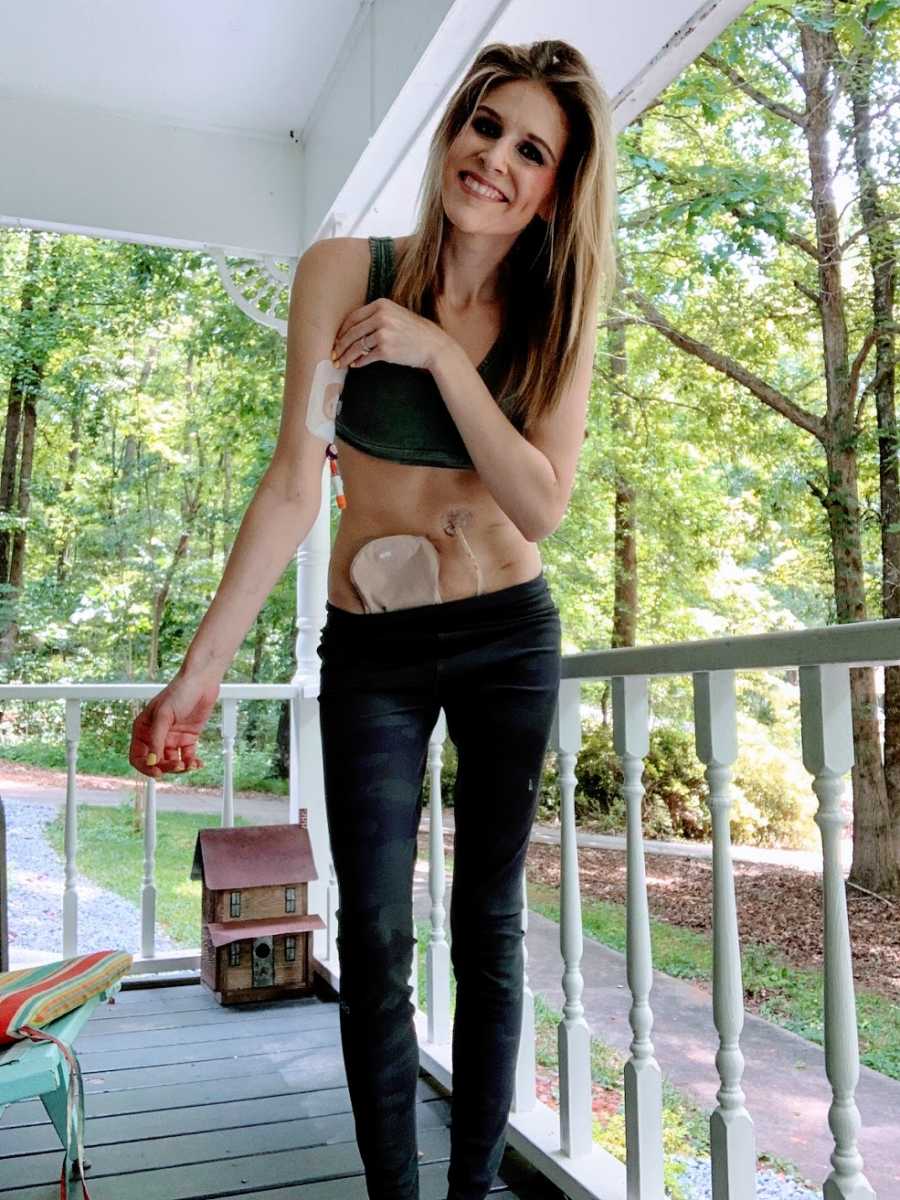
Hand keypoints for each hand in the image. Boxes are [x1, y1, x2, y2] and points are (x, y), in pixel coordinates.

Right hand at [128, 671, 219, 778]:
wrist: (202, 682)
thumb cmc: (180, 691)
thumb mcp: (163, 715)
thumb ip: (156, 739)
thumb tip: (152, 761)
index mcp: (143, 729)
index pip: (137, 756)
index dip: (145, 767)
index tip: (157, 772)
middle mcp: (156, 735)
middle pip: (156, 762)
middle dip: (167, 767)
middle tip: (178, 765)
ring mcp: (172, 738)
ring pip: (172, 762)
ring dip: (180, 767)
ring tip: (190, 764)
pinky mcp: (187, 738)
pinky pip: (187, 757)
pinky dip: (191, 763)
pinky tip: (197, 763)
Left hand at [332, 297, 452, 372]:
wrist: (434, 345)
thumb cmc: (415, 332)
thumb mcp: (396, 315)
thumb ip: (376, 317)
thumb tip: (353, 330)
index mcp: (382, 305)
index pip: (353, 317)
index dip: (342, 330)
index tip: (337, 339)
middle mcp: (381, 317)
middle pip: (352, 332)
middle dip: (340, 345)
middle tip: (334, 353)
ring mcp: (384, 333)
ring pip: (356, 346)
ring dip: (346, 356)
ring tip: (341, 363)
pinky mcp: (386, 350)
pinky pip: (366, 357)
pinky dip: (359, 362)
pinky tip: (355, 365)